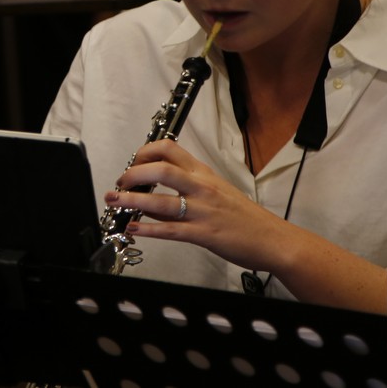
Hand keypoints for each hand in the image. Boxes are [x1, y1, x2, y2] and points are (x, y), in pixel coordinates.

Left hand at [106, 138, 285, 271]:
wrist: (271, 238)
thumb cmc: (244, 216)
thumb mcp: (216, 193)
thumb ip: (185, 192)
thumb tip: (151, 201)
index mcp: (204, 173)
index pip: (170, 149)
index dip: (145, 152)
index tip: (132, 162)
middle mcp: (202, 187)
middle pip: (161, 169)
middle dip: (133, 174)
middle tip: (119, 183)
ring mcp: (202, 210)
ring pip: (161, 201)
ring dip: (132, 201)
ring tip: (114, 202)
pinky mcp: (204, 234)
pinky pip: (170, 230)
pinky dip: (148, 229)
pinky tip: (133, 229)